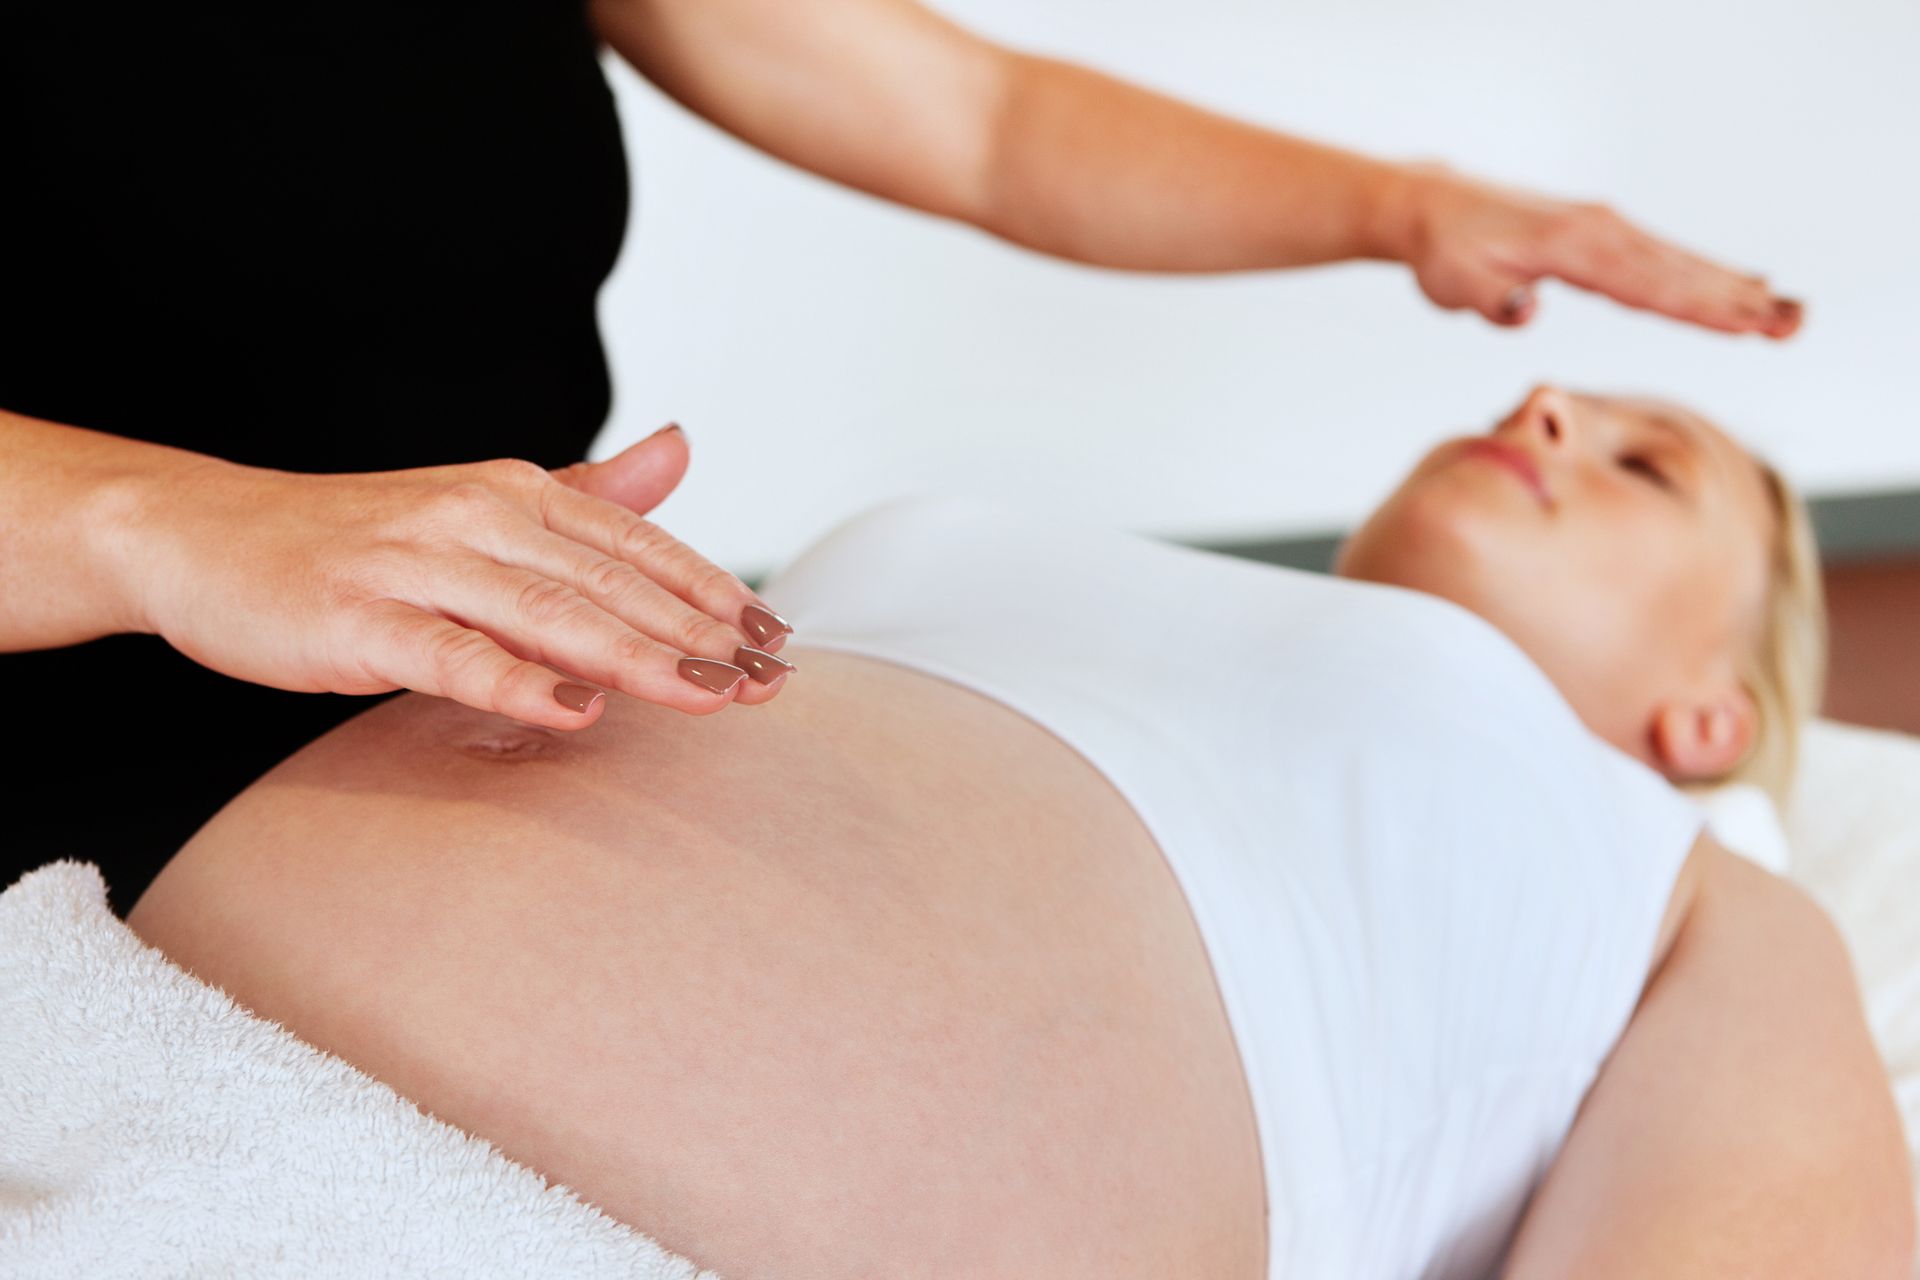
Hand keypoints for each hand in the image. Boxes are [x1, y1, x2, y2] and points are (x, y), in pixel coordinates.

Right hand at [116, 425, 795, 726]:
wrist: (201, 536)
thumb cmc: (354, 538)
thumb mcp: (480, 506)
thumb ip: (588, 493)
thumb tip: (681, 449)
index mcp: (514, 493)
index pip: (638, 544)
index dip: (713, 591)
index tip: (779, 639)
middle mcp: (477, 517)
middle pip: (610, 583)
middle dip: (699, 634)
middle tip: (771, 681)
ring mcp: (417, 566)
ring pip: (547, 614)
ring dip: (636, 658)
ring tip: (710, 696)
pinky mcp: (359, 619)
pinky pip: (451, 655)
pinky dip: (516, 682)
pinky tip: (575, 712)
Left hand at [1385, 161, 1802, 336]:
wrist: (1436, 209)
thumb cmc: (1445, 253)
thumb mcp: (1452, 283)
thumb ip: (1488, 301)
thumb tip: (1524, 310)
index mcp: (1571, 247)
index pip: (1643, 285)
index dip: (1696, 307)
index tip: (1744, 324)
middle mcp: (1600, 231)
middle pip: (1678, 273)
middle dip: (1737, 302)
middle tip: (1793, 325)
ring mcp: (1606, 229)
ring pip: (1680, 264)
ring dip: (1735, 288)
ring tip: (1787, 314)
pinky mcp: (1604, 234)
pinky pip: (1663, 259)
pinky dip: (1705, 273)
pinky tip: (1742, 286)